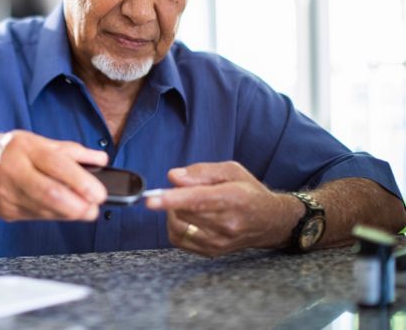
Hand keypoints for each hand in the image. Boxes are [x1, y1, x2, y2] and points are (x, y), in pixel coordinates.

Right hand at [0, 130, 108, 221]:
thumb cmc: (5, 152)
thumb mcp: (36, 141)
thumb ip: (70, 151)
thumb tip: (100, 159)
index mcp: (23, 148)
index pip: (56, 165)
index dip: (81, 182)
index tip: (99, 193)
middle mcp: (13, 171)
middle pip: (49, 193)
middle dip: (77, 206)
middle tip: (94, 207)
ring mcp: (7, 195)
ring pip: (45, 210)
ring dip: (70, 213)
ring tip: (85, 209)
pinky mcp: (6, 212)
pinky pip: (37, 217)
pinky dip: (55, 215)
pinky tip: (63, 209)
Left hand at [145, 162, 299, 256]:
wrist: (271, 222)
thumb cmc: (249, 191)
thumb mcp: (231, 170)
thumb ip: (201, 171)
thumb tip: (173, 177)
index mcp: (233, 198)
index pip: (198, 200)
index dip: (172, 199)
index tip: (151, 200)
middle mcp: (227, 223)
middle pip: (183, 212)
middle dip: (175, 198)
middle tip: (187, 190)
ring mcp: (220, 241)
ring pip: (178, 226)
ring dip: (174, 212)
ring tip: (188, 204)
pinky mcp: (212, 252)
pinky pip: (179, 240)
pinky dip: (175, 226)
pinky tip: (188, 218)